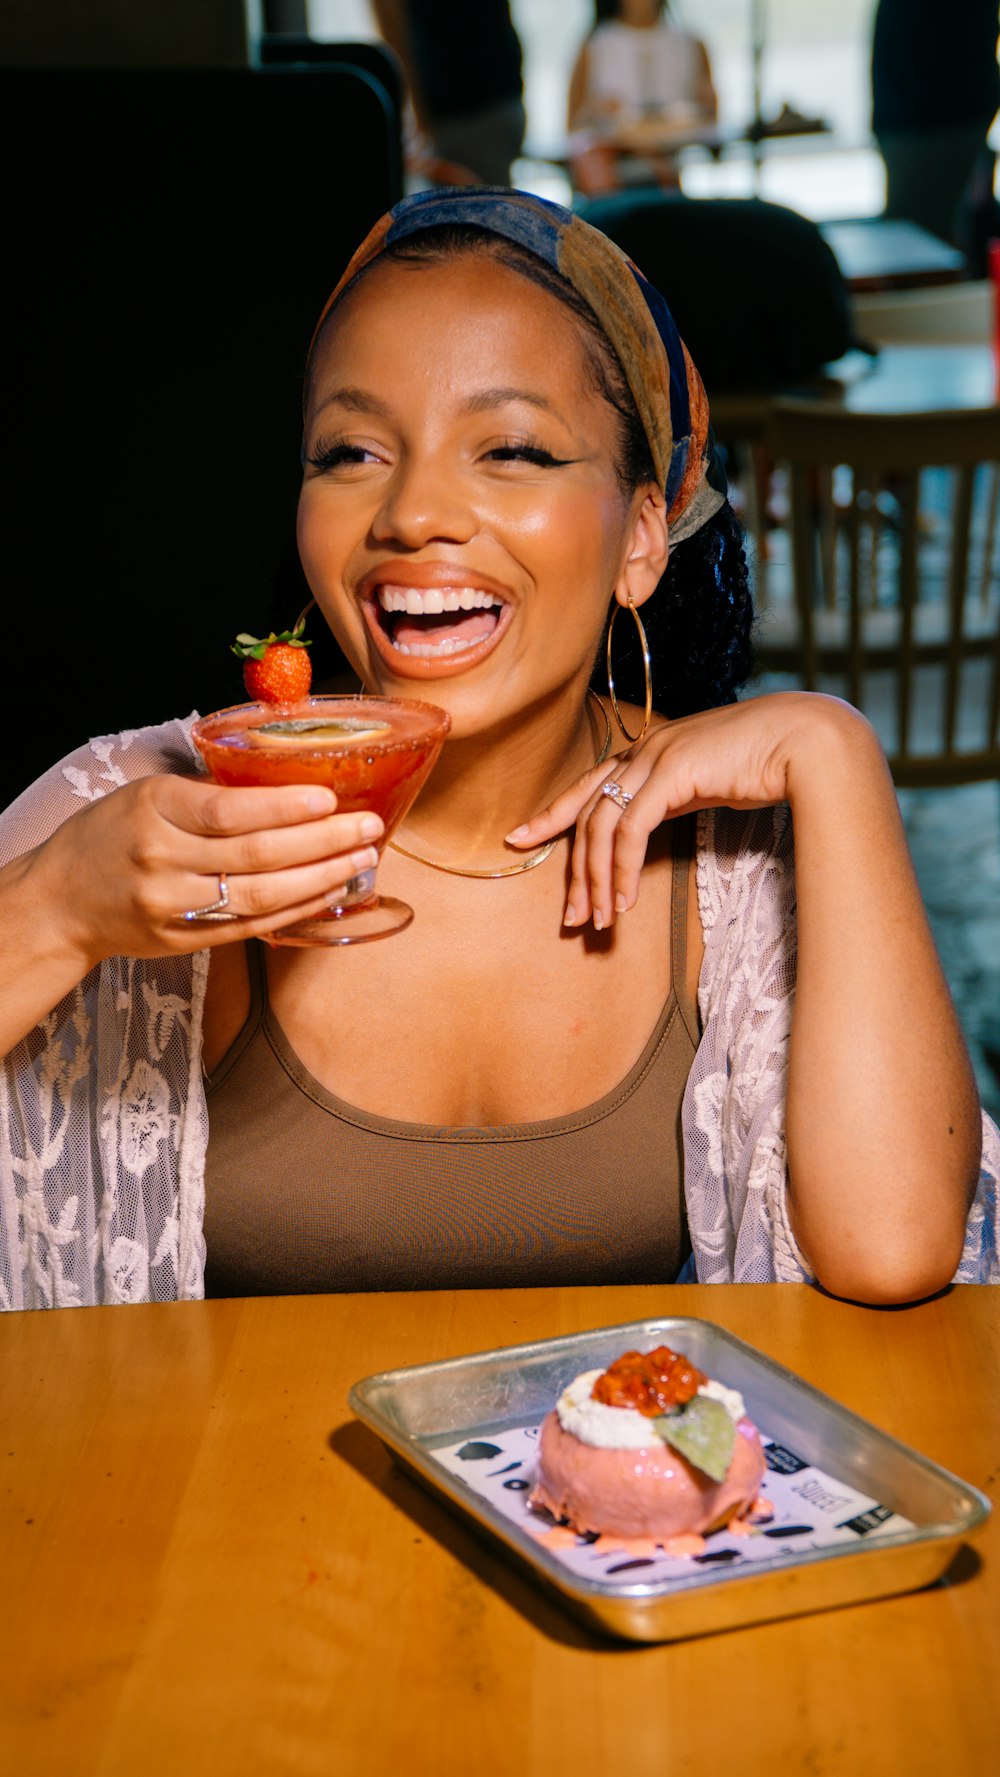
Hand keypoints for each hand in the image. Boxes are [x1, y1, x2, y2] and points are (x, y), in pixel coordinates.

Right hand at [27, 772, 385, 967]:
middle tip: (368, 828)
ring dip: (321, 878)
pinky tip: (330, 891)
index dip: (284, 807)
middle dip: (322, 842)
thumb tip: (284, 783)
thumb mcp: (146, 795)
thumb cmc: (110, 835)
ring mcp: (174, 907)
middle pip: (256, 855)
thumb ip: (206, 794)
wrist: (61, 901)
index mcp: (154, 810)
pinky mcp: (185, 940)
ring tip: (362, 859)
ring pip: (261, 896)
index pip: (228, 811)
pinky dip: (297, 909)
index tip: (328, 799)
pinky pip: (252, 926)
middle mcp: (163, 860)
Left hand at [507, 692, 845, 928]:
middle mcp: (644, 750)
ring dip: (597, 881)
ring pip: (602, 828)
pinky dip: (621, 870)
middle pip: (588, 814)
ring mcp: (655, 757)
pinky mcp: (671, 773)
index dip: (551, 813)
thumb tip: (659, 820)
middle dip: (575, 870)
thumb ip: (678, 795)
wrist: (806, 739)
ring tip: (598, 921)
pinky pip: (630, 831)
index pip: (588, 785)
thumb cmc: (768, 763)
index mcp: (651, 750)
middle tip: (569, 916)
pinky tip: (623, 901)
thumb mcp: (710, 780)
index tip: (520, 837)